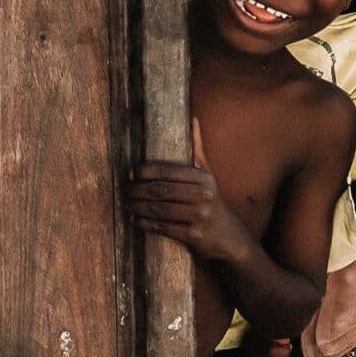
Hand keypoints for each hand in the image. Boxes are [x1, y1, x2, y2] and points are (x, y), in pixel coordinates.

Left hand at [130, 118, 249, 262]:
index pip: (168, 171)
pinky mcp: (193, 235)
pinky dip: (145, 224)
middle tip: (126, 190)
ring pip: (159, 210)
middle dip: (138, 191)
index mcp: (203, 178)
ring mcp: (199, 216)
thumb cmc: (213, 202)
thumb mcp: (208, 177)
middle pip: (160, 191)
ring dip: (138, 207)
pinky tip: (136, 220)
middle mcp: (203, 196)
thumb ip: (198, 151)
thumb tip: (193, 119)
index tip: (131, 174)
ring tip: (128, 205)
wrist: (229, 237)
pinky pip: (163, 228)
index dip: (145, 172)